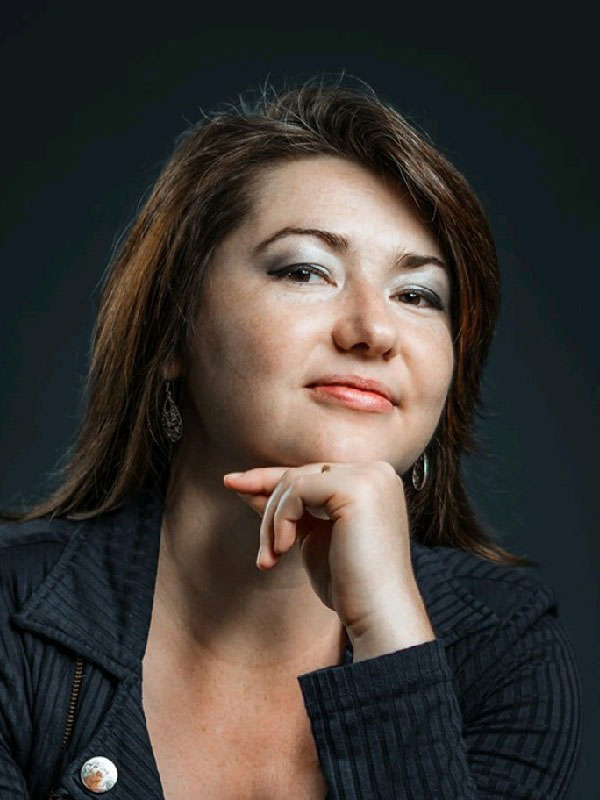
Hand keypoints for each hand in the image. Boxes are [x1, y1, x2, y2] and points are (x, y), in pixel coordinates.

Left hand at [223, 460, 433, 646]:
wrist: (378, 615)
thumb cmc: (349, 586)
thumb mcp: (310, 537)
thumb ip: (288, 509)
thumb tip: (247, 486)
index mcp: (371, 481)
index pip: (312, 474)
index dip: (271, 480)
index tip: (233, 484)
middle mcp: (375, 472)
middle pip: (301, 474)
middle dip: (267, 503)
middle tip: (257, 545)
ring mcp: (369, 477)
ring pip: (294, 480)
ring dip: (272, 520)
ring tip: (271, 557)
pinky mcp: (357, 488)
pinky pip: (297, 490)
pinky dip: (281, 519)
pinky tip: (283, 550)